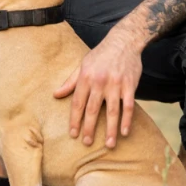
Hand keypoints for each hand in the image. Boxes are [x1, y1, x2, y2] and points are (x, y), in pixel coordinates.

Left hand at [53, 31, 142, 148]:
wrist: (124, 41)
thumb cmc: (101, 54)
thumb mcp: (83, 65)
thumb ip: (70, 81)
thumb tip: (55, 95)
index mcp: (86, 77)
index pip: (78, 103)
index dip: (75, 119)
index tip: (73, 134)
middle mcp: (99, 81)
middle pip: (92, 109)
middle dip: (89, 128)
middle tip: (86, 143)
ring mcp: (116, 84)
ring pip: (112, 111)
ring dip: (110, 129)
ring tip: (108, 145)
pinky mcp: (130, 85)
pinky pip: (128, 106)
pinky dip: (127, 120)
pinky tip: (125, 132)